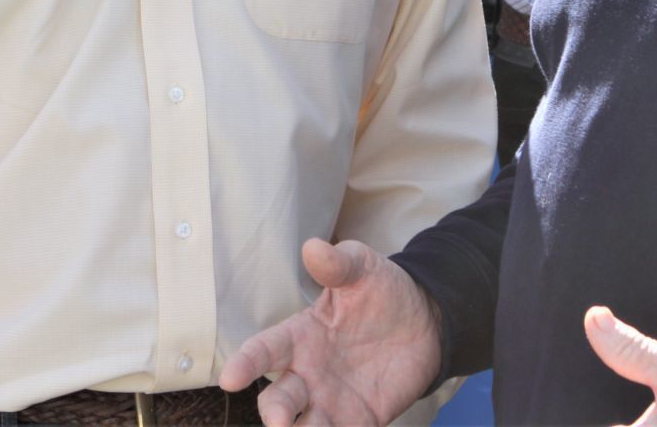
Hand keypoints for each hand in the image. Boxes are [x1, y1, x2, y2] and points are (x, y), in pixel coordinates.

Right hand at [220, 238, 440, 426]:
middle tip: (279, 422)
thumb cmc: (382, 290)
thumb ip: (337, 263)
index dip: (246, 363)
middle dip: (275, 412)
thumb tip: (313, 247)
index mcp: (300, 337)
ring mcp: (332, 401)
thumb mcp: (361, 268)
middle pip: (279, 400)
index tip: (231, 378)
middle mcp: (308, 374)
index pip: (264, 350)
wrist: (426, 320)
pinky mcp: (360, 421)